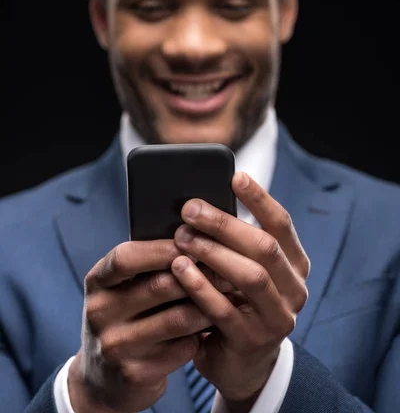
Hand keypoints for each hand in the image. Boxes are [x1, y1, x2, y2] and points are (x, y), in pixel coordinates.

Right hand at [68, 240, 231, 412]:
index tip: (193, 242)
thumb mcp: (120, 290)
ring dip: (208, 305)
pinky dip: (201, 335)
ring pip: (178, 318)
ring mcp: (116, 346)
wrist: (103, 382)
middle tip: (227, 269)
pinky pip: (182, 347)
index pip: (126, 257)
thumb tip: (193, 240)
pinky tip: (213, 327)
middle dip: (199, 275)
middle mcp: (100, 313)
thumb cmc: (123, 319)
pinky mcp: (135, 373)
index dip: (162, 248)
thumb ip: (146, 268)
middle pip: (159, 285)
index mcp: (96, 283)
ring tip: (228, 295)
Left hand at [171, 171, 309, 406]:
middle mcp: (294, 289)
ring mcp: (277, 318)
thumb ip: (234, 242)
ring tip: (181, 236)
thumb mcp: (243, 269)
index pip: (282, 224)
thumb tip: (199, 202)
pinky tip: (178, 269)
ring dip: (213, 252)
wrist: (242, 363)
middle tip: (189, 209)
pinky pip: (224, 309)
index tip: (236, 176)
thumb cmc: (238, 300)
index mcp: (295, 264)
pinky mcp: (252, 342)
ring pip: (250, 276)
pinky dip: (200, 286)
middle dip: (225, 224)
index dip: (259, 199)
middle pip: (264, 247)